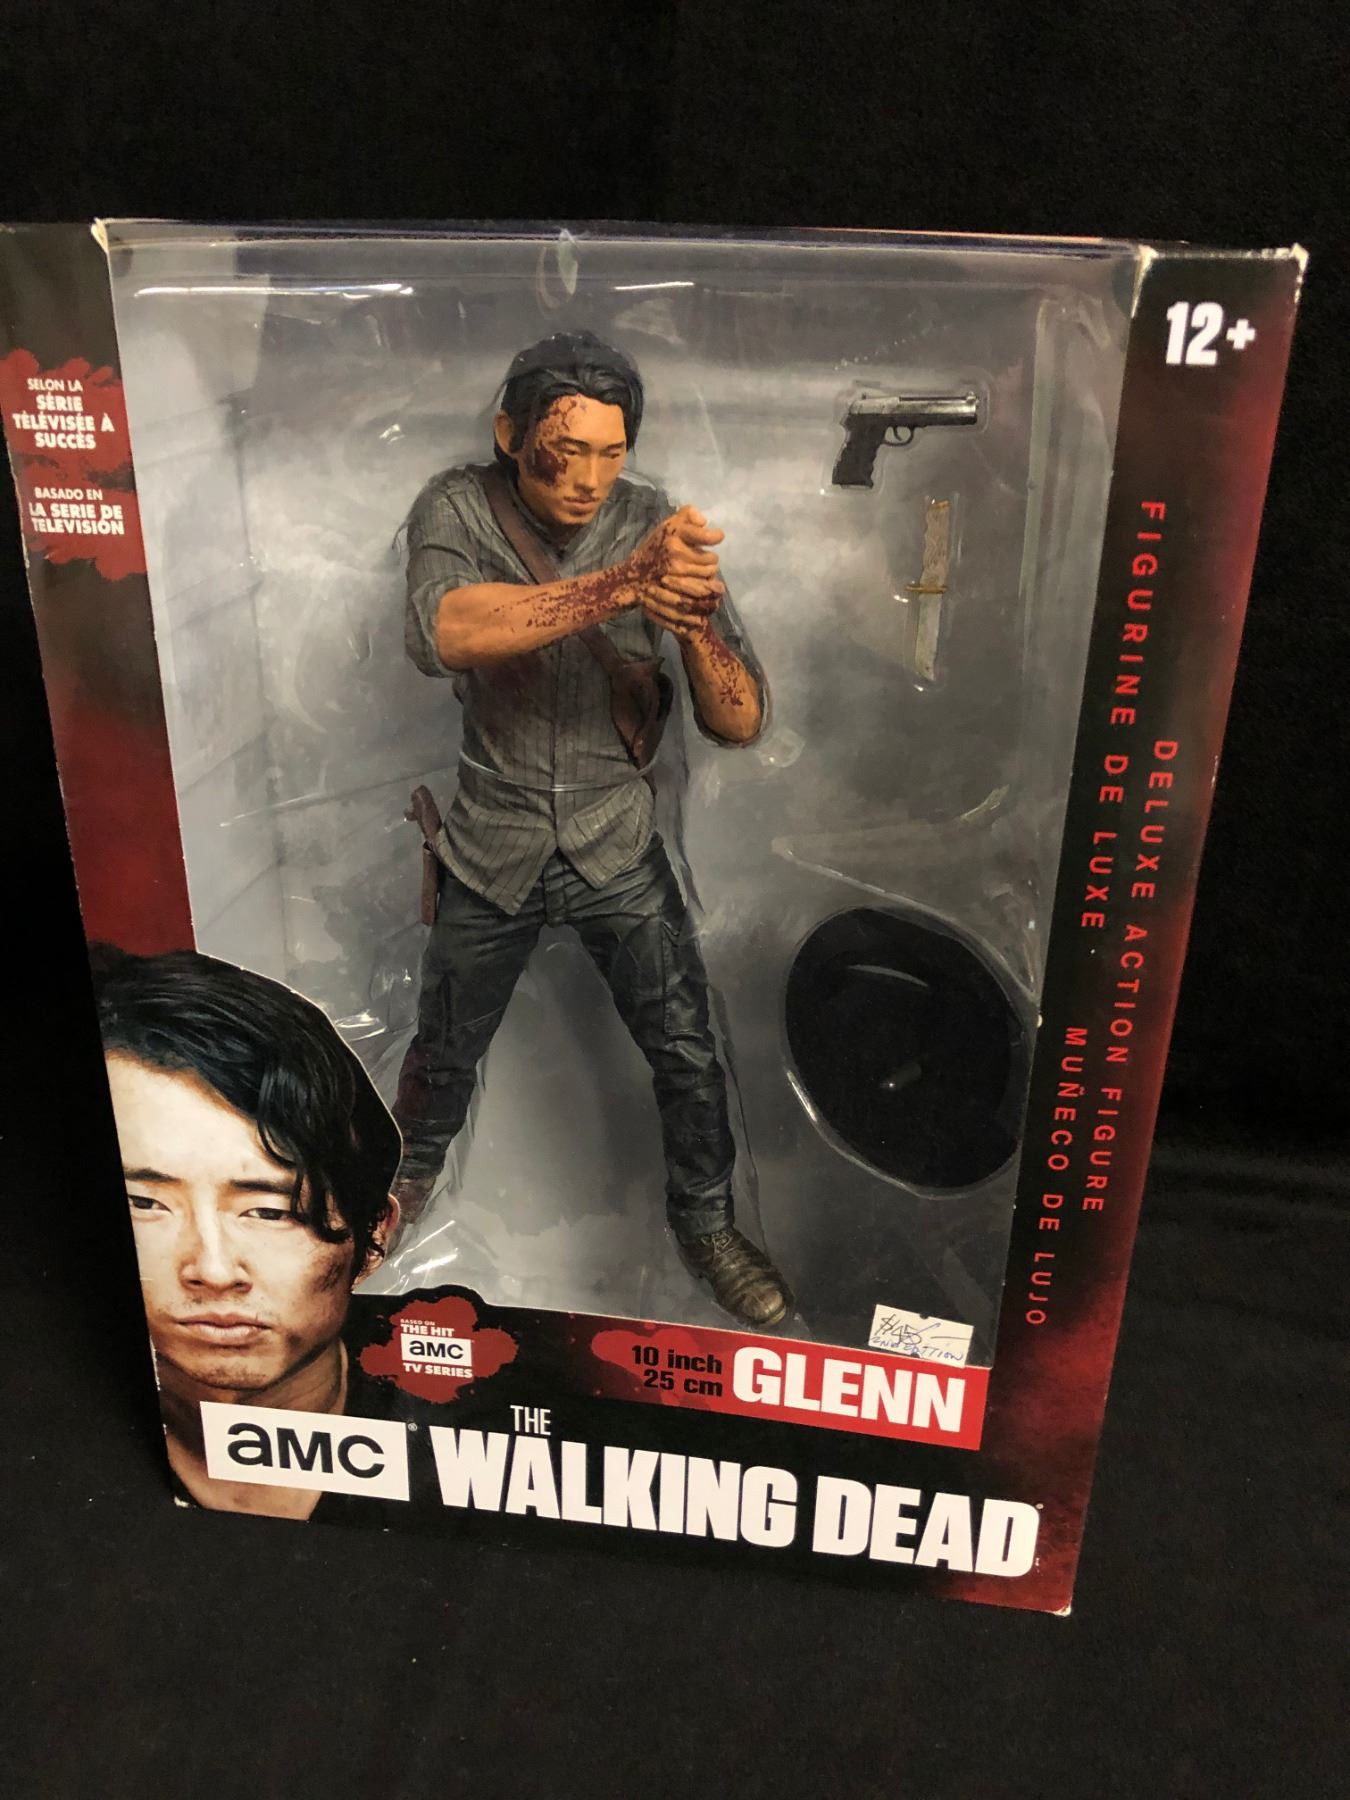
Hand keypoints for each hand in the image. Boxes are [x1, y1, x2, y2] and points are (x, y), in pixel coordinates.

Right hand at [626, 505, 724, 637]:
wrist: (635, 575)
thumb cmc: (657, 547)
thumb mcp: (669, 524)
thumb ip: (688, 514)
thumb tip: (704, 522)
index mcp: (675, 535)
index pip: (705, 537)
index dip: (715, 536)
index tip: (717, 536)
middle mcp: (676, 555)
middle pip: (712, 561)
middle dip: (711, 560)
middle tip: (704, 560)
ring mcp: (676, 576)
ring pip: (709, 577)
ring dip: (709, 575)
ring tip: (701, 571)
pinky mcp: (675, 593)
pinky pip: (702, 593)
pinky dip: (705, 591)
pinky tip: (701, 586)